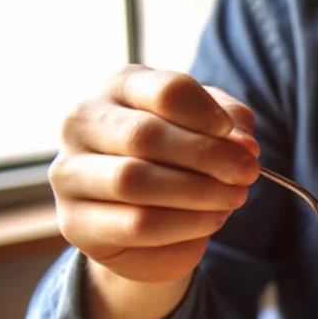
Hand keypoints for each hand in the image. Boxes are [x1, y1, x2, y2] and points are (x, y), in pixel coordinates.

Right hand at [49, 64, 260, 283]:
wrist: (146, 231)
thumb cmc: (177, 165)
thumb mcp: (209, 133)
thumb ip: (229, 124)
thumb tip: (243, 142)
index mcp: (118, 87)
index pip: (164, 90)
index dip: (208, 115)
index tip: (243, 140)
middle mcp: (82, 122)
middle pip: (145, 135)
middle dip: (208, 157)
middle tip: (247, 174)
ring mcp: (70, 173)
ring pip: (135, 180)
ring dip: (199, 192)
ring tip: (234, 198)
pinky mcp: (76, 222)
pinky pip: (136, 224)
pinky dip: (185, 224)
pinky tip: (212, 220)